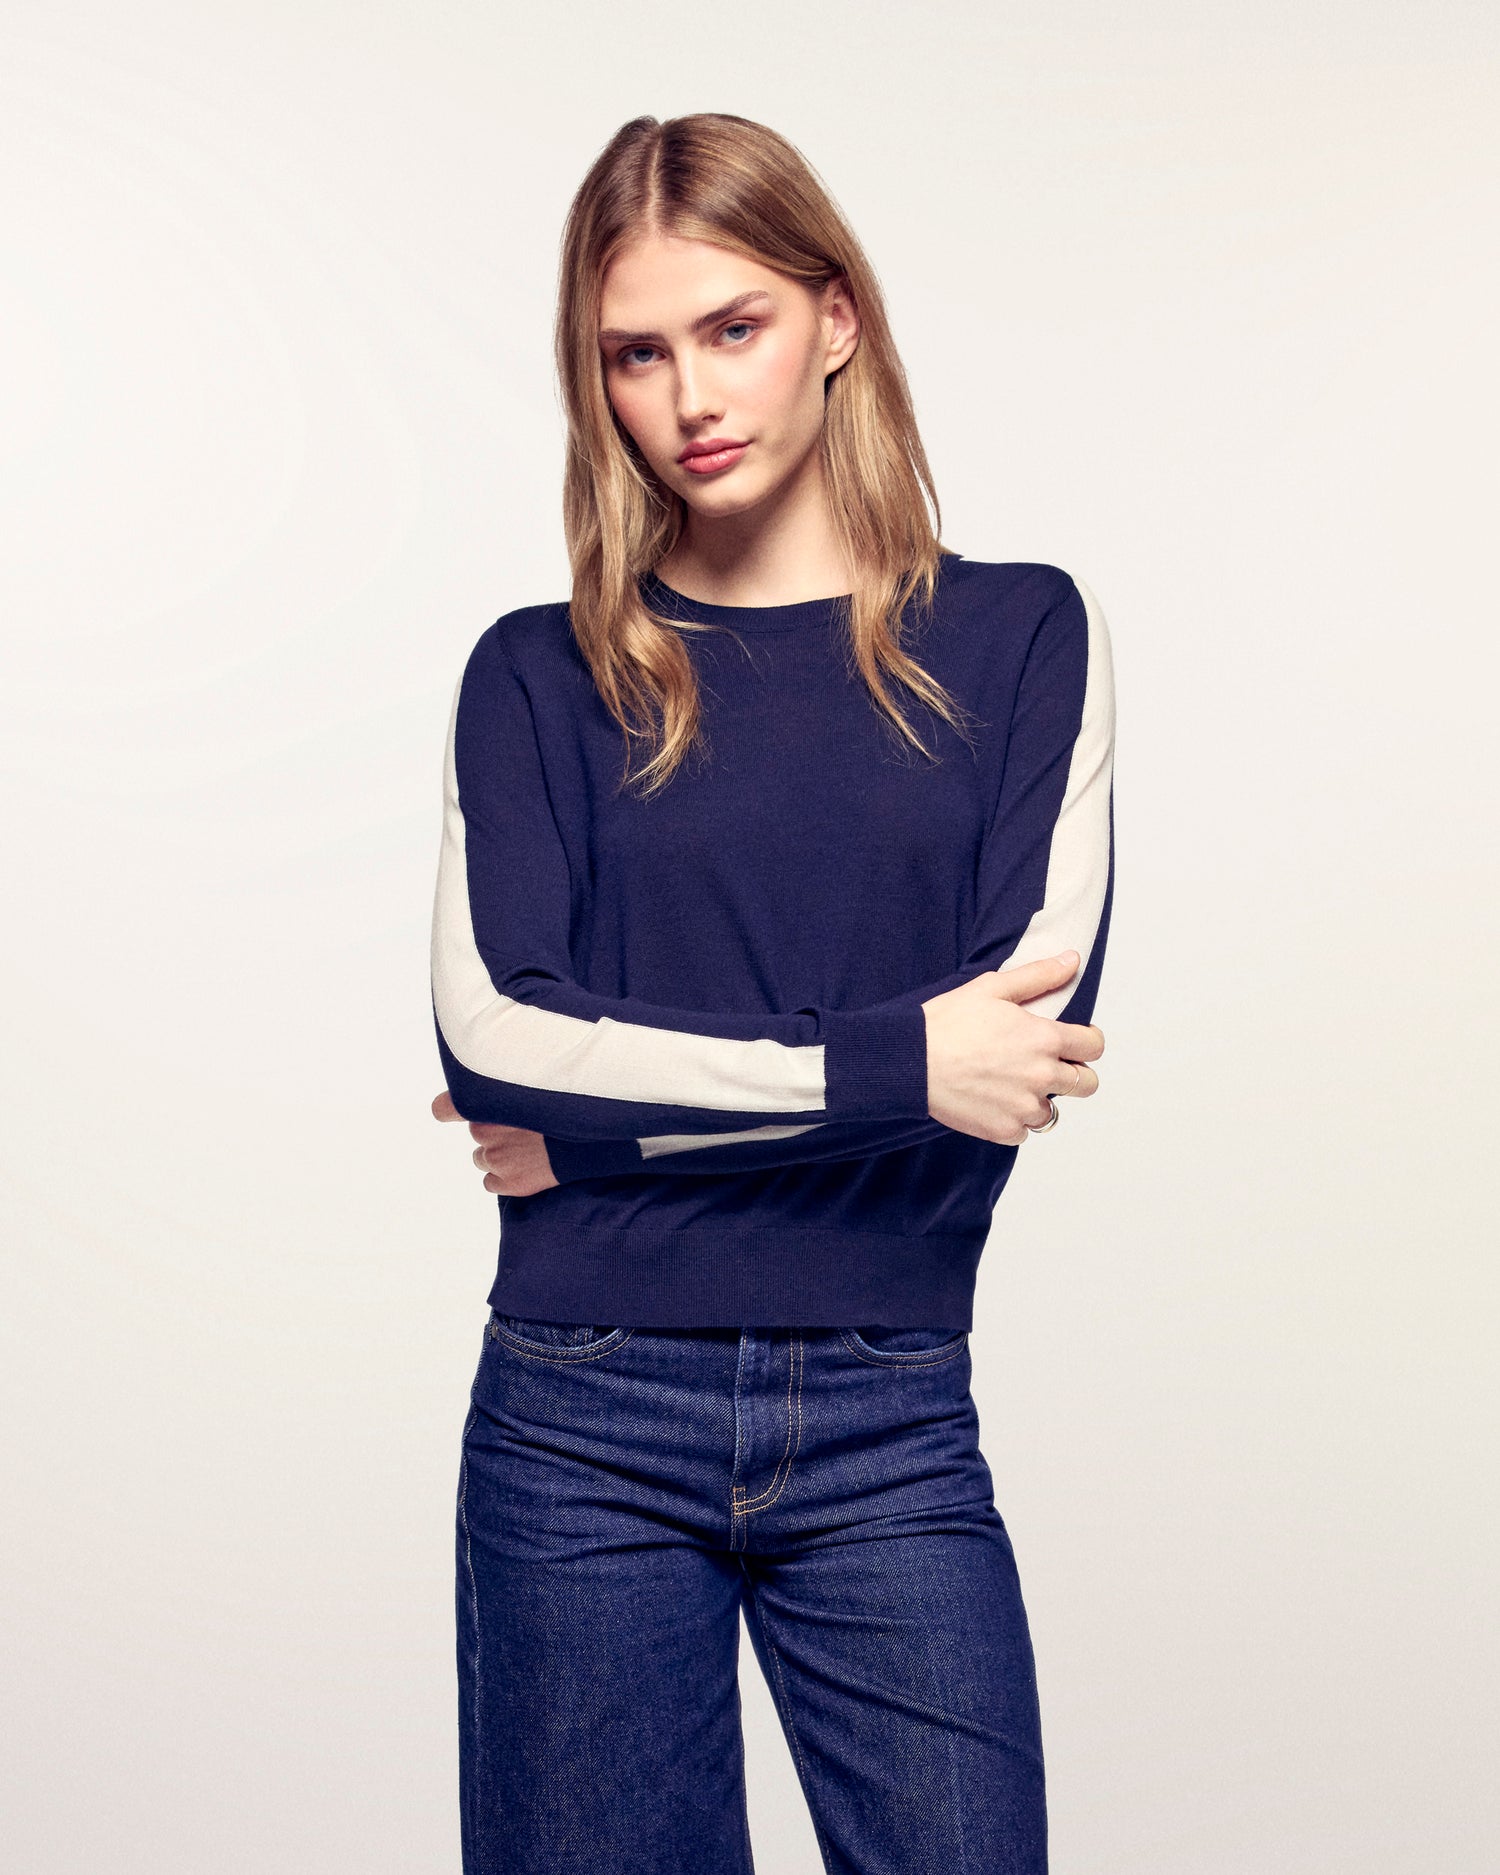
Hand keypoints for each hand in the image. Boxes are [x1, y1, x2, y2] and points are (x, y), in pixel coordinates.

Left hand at [430, 1091, 560, 1195]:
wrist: (591, 1142)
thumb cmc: (568, 1109)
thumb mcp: (536, 1087)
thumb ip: (510, 1090)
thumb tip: (499, 1094)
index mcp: (488, 1103)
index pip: (447, 1106)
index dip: (446, 1109)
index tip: (446, 1112)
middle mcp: (485, 1131)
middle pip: (477, 1134)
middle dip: (495, 1134)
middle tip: (524, 1132)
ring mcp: (495, 1159)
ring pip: (482, 1159)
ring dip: (498, 1157)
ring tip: (527, 1151)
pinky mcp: (507, 1183)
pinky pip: (490, 1182)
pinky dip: (504, 1179)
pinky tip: (526, 1169)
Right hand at [921, 952, 1103, 1145]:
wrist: (910, 1061)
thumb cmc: (946, 1022)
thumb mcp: (992, 987)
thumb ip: (1039, 975)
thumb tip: (1072, 960)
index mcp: (1044, 1038)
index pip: (1094, 1046)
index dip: (1088, 1041)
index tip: (1075, 1042)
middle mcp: (1041, 1075)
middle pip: (1086, 1084)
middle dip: (1075, 1074)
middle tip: (1048, 1067)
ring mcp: (1023, 1106)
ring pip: (1052, 1111)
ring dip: (1038, 1100)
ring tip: (1009, 1085)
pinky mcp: (1003, 1129)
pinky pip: (1024, 1131)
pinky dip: (1012, 1121)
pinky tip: (992, 1103)